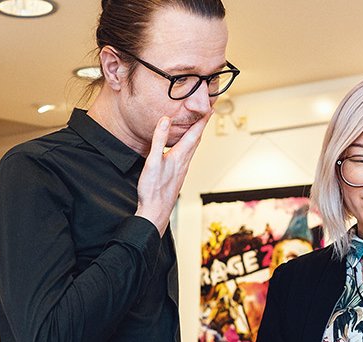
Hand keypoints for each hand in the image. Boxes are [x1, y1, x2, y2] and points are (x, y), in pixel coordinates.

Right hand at [136, 112, 211, 234]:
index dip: (202, 120)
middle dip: (201, 126)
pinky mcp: (177, 176)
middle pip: (196, 140)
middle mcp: (184, 162)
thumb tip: (165, 120)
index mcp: (180, 156)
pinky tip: (183, 150)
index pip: (194, 134)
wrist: (155, 211)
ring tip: (197, 129)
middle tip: (207, 115)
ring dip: (195, 137)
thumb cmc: (153, 189)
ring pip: (192, 149)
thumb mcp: (153, 161)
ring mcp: (182, 170)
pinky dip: (188, 147)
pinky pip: (186, 157)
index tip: (210, 109)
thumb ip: (159, 139)